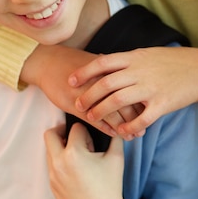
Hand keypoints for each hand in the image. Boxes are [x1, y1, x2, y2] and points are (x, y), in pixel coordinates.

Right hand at [22, 44, 142, 136]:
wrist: (48, 63)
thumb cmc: (73, 62)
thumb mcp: (95, 62)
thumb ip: (111, 69)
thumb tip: (127, 71)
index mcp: (108, 70)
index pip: (131, 88)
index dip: (141, 103)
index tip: (149, 113)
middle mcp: (101, 82)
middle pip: (125, 103)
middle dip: (135, 119)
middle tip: (143, 130)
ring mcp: (89, 94)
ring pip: (112, 113)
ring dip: (123, 127)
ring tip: (131, 136)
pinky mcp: (76, 104)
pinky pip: (95, 119)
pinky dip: (107, 128)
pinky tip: (115, 134)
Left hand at [44, 124, 126, 198]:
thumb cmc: (109, 189)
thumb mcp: (116, 158)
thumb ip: (114, 137)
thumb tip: (113, 128)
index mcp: (74, 154)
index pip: (75, 128)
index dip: (86, 131)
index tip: (92, 140)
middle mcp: (59, 163)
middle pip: (51, 134)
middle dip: (63, 131)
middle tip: (76, 137)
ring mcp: (53, 175)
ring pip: (49, 150)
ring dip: (61, 147)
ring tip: (79, 155)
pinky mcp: (52, 184)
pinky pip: (51, 164)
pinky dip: (60, 160)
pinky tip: (76, 168)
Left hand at [70, 47, 197, 136]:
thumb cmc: (175, 61)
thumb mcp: (148, 54)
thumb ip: (128, 60)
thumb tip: (107, 62)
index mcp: (135, 57)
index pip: (103, 63)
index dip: (84, 72)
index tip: (71, 80)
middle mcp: (139, 71)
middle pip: (105, 84)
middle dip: (88, 95)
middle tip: (77, 104)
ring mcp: (150, 87)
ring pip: (117, 101)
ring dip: (101, 111)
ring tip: (92, 118)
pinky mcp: (162, 104)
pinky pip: (140, 118)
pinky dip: (127, 126)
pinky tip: (120, 132)